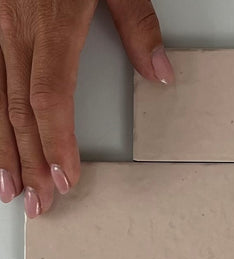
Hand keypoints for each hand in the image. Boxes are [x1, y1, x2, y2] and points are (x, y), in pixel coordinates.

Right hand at [0, 0, 173, 216]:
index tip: (65, 180)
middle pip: (19, 111)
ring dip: (0, 151)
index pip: (50, 99)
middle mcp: (15, 29)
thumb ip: (138, 26)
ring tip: (7, 190)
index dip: (56, 143)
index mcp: (51, 23)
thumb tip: (161, 73)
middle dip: (29, 162)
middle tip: (38, 203)